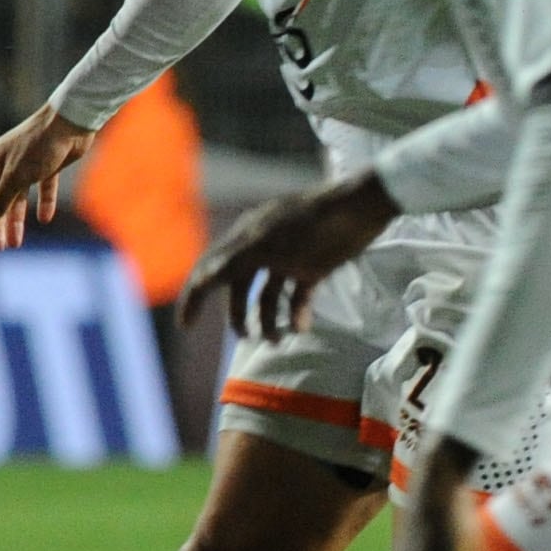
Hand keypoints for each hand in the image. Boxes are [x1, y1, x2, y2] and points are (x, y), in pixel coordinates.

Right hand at [0, 105, 93, 247]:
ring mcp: (26, 164)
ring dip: (15, 220)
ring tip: (16, 243)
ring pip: (16, 198)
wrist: (71, 122)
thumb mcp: (16, 178)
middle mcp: (5, 164)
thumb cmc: (39, 147)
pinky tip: (45, 219)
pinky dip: (42, 203)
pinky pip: (41, 189)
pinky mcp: (47, 164)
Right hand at [180, 173, 399, 337]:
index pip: (209, 269)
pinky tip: (302, 328)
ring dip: (268, 320)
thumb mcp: (269, 243)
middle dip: (238, 315)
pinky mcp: (313, 266)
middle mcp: (261, 248)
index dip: (194, 298)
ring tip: (278, 340)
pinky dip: (297, 313)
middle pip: (237, 287)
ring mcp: (287, 258)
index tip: (186, 327)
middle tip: (247, 340)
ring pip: (266, 296)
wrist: (364, 209)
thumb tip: (200, 277)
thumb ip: (234, 260)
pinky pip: (296, 296)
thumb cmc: (314, 224)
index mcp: (245, 239)